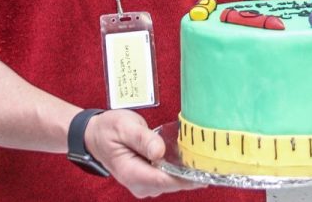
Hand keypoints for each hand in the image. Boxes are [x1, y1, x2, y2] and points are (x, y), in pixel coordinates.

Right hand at [84, 110, 204, 197]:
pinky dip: (182, 171)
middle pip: (171, 184)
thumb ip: (143, 139)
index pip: (163, 180)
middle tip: (217, 164)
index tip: (206, 172)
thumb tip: (159, 151)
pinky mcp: (148, 179)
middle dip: (193, 176)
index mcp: (131, 172)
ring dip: (190, 174)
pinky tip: (196, 161)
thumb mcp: (125, 127)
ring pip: (172, 183)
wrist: (94, 135)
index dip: (186, 178)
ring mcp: (143, 184)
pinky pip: (169, 178)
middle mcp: (138, 184)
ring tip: (211, 161)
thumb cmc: (109, 129)